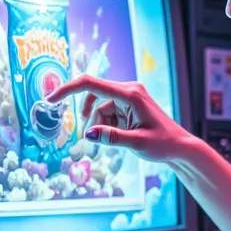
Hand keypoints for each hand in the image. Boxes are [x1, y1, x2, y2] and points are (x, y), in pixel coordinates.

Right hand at [45, 75, 187, 162]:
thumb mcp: (136, 144)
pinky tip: (115, 138)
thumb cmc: (163, 144)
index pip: (91, 84)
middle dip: (88, 117)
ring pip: (100, 106)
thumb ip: (111, 137)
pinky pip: (108, 111)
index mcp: (130, 94)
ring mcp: (129, 96)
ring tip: (107, 142)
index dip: (68, 89)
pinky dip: (105, 124)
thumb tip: (87, 133)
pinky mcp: (129, 105)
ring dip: (97, 124)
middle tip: (87, 138)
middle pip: (93, 96)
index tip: (51, 99)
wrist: (180, 147)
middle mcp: (129, 90)